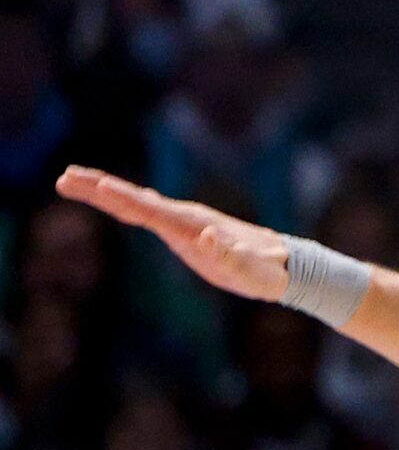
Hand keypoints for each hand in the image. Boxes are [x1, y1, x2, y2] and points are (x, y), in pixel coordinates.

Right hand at [56, 168, 288, 300]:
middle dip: (100, 188)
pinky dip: (124, 202)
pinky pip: (147, 211)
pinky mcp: (185, 229)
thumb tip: (207, 237)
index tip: (95, 185)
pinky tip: (112, 197)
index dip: (121, 199)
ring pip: (138, 203)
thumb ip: (230, 256)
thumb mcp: (249, 271)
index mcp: (193, 225)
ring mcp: (184, 221)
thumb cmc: (265, 272)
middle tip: (65, 177)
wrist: (284, 265)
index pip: (149, 210)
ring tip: (74, 181)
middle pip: (135, 200)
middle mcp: (185, 217)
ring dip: (106, 191)